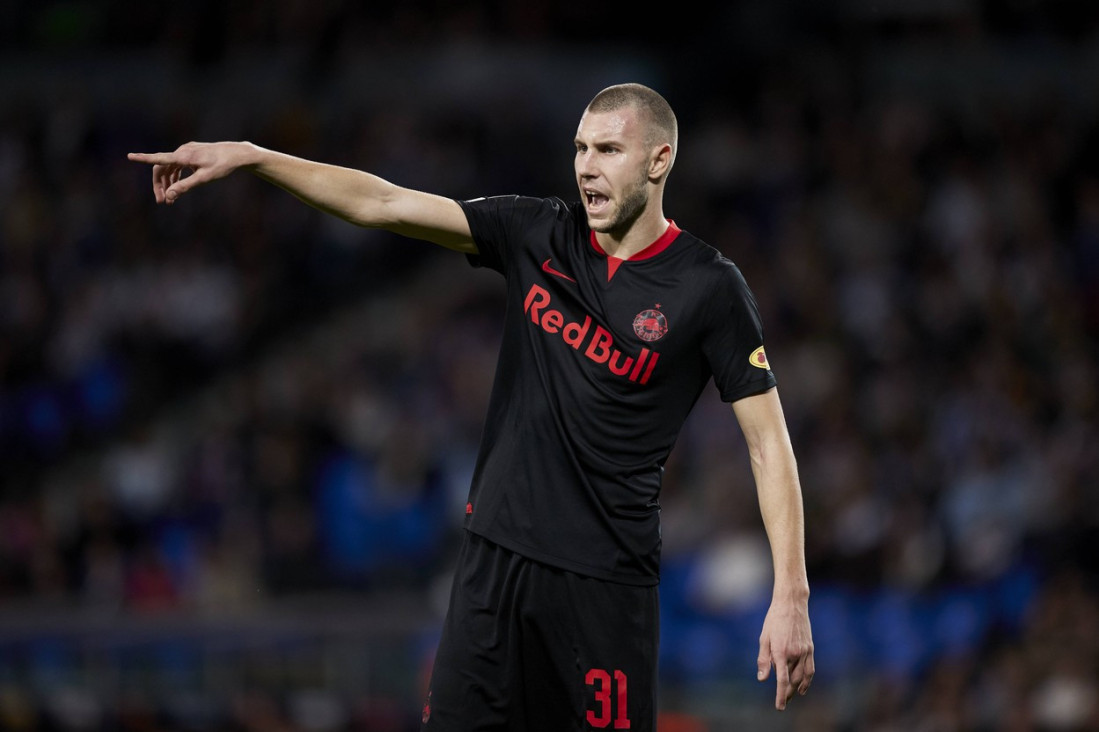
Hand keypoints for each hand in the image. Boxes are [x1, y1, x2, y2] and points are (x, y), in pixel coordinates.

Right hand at [127, 141, 250, 204]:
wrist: (236, 154)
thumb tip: (169, 196)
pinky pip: (177, 165)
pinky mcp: (191, 153)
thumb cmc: (222, 166)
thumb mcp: (204, 178)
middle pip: (162, 167)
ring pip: (170, 167)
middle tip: (162, 202)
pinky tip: (177, 187)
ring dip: (167, 183)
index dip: (143, 158)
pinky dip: (175, 177)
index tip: (130, 156)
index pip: (159, 158)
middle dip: (160, 185)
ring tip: (170, 200)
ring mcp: (186, 151)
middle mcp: (182, 151)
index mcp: (184, 156)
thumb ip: (185, 187)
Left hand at [756, 595, 813, 709]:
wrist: (791, 603)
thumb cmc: (774, 619)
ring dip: (796, 688)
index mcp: (780, 651)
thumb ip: (763, 659)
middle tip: (782, 702)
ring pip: (802, 677)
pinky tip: (803, 687)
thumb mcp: (764, 638)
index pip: (782, 679)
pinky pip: (810, 669)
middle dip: (787, 693)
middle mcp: (794, 653)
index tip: (779, 707)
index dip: (780, 695)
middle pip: (792, 680)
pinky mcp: (810, 648)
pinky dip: (807, 680)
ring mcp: (804, 651)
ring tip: (790, 696)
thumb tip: (762, 679)